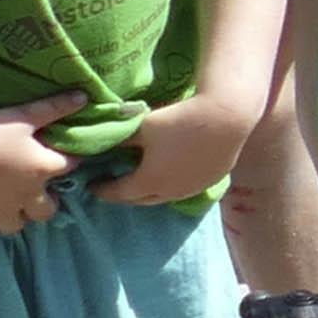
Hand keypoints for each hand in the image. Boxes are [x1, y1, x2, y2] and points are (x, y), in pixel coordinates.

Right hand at [0, 93, 82, 236]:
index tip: (64, 157)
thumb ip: (55, 107)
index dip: (69, 161)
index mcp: (43, 169)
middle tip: (41, 191)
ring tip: (15, 203)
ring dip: (20, 216)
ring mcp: (2, 209)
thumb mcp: (24, 116)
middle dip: (48, 203)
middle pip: (47, 210)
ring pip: (18, 225)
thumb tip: (84, 96)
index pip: (69, 166)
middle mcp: (27, 195)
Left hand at [111, 87, 253, 207]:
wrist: (226, 118)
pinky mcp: (211, 180)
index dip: (103, 189)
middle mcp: (170, 192)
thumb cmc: (179, 120)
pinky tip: (174, 171)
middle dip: (125, 195)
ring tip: (144, 180)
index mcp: (149, 182)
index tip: (92, 186)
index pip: (119, 192)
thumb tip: (103, 144)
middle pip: (141, 199)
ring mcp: (193, 189)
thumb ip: (121, 140)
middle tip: (114, 187)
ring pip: (166, 196)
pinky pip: (186, 187)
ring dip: (151, 191)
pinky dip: (173, 183)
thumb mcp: (142, 128)